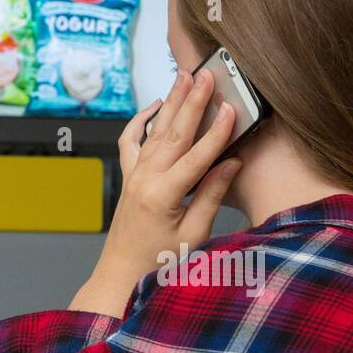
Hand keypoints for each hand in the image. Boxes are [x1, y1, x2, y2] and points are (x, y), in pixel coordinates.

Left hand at [68, 69, 242, 315]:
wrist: (120, 277)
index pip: (197, 156)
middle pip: (173, 133)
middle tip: (205, 75)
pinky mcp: (129, 178)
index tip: (232, 109)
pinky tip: (153, 105)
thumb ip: (212, 196)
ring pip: (154, 131)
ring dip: (170, 102)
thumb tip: (232, 163)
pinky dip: (141, 121)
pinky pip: (131, 142)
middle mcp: (144, 180)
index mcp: (163, 195)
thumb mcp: (193, 235)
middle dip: (192, 101)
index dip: (218, 132)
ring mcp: (133, 177)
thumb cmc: (158, 265)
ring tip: (183, 77)